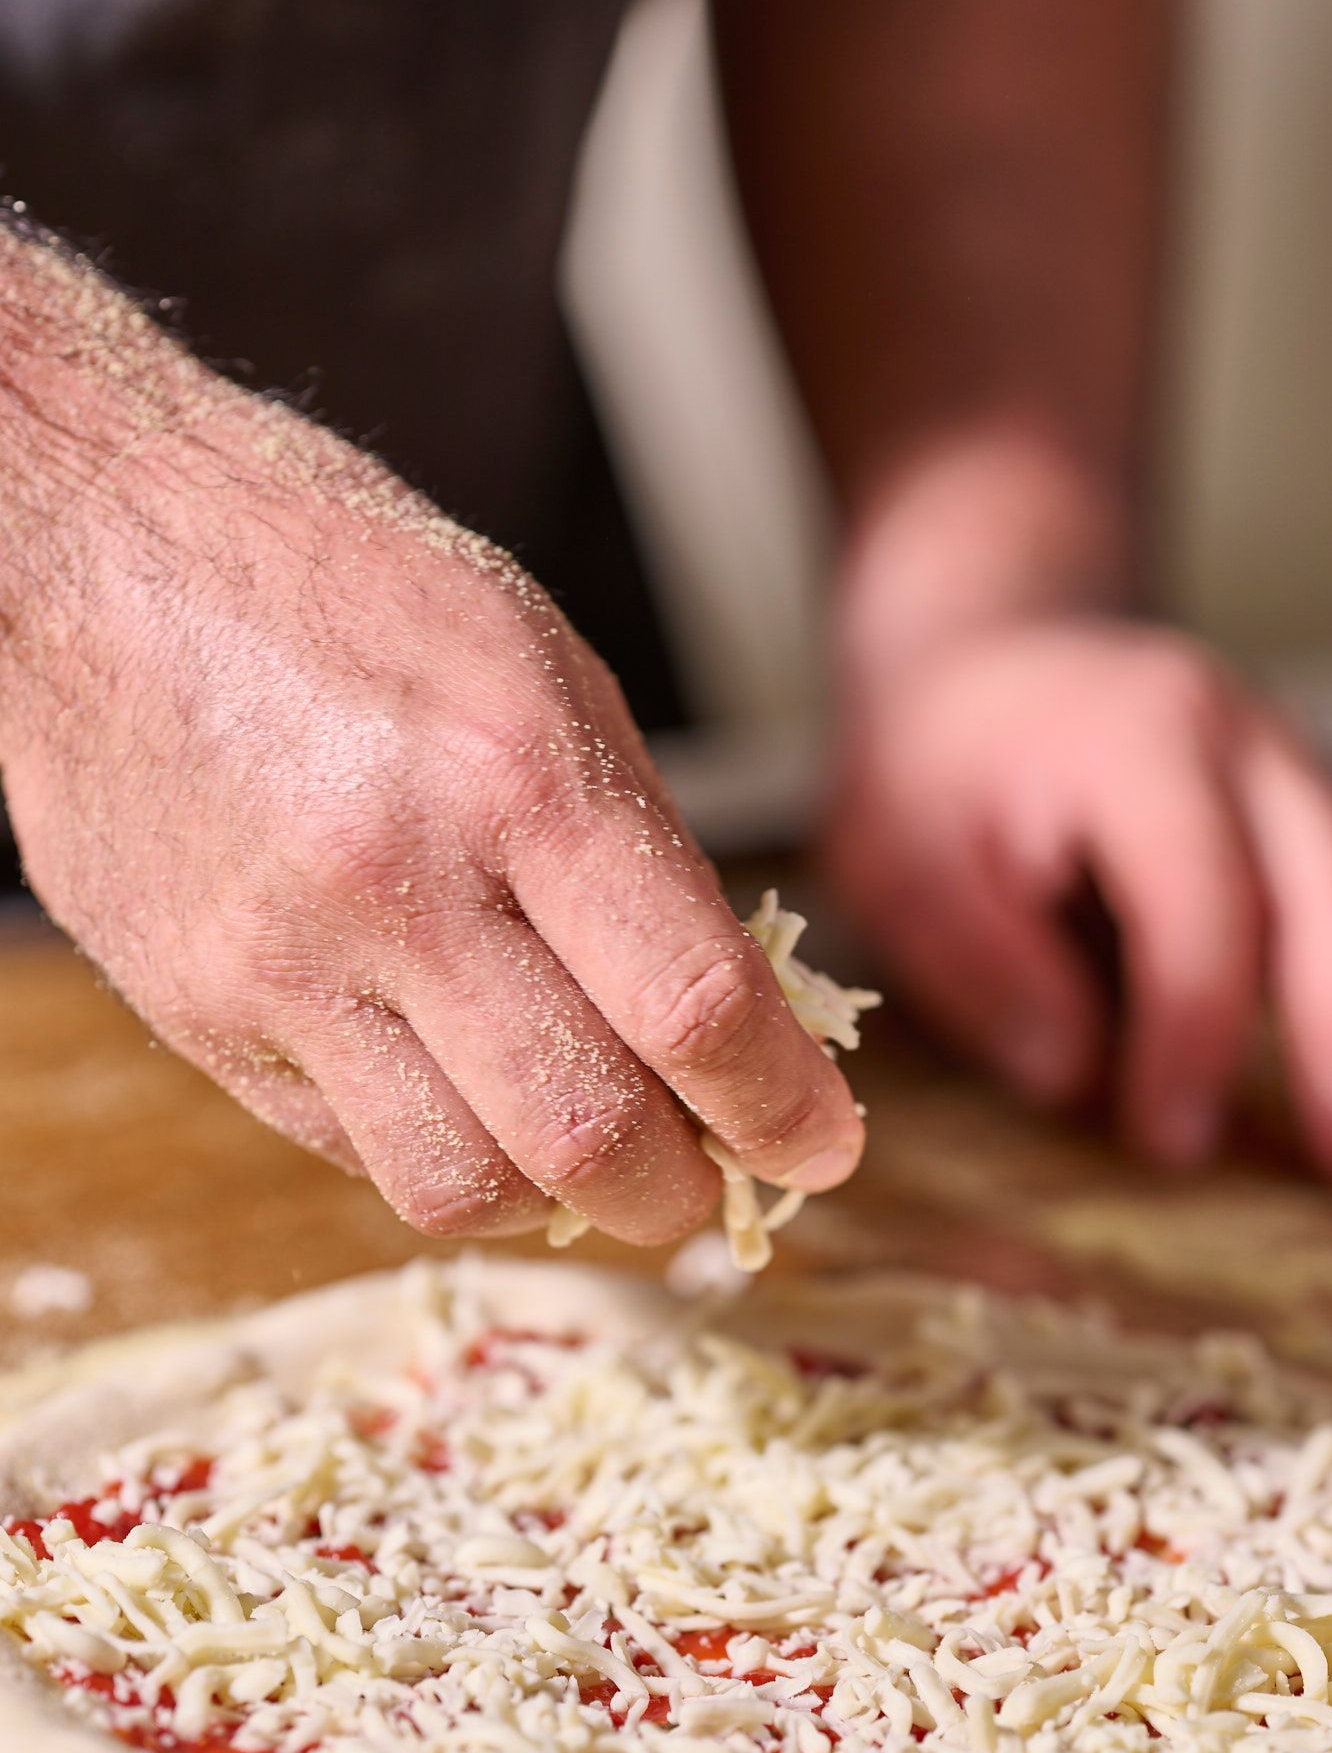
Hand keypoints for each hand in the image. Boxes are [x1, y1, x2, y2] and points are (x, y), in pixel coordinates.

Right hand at [0, 294, 862, 1240]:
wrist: (91, 548)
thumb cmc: (341, 584)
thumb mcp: (542, 667)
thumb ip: (641, 852)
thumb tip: (734, 1020)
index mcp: (516, 771)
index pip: (694, 1008)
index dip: (782, 1109)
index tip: (820, 1144)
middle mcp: (398, 881)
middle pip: (587, 1135)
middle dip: (684, 1195)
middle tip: (713, 1182)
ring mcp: (284, 961)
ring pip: (466, 1185)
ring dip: (563, 1204)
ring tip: (593, 1158)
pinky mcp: (202, 1012)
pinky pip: (358, 1152)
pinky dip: (449, 1159)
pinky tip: (475, 1105)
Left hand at [826, 614, 1331, 1185]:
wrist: (995, 653)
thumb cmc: (939, 773)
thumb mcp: (903, 860)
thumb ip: (982, 966)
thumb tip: (1079, 1080)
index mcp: (1140, 740)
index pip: (1198, 898)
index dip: (1193, 1030)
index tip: (1171, 1146)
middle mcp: (1252, 745)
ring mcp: (1312, 779)